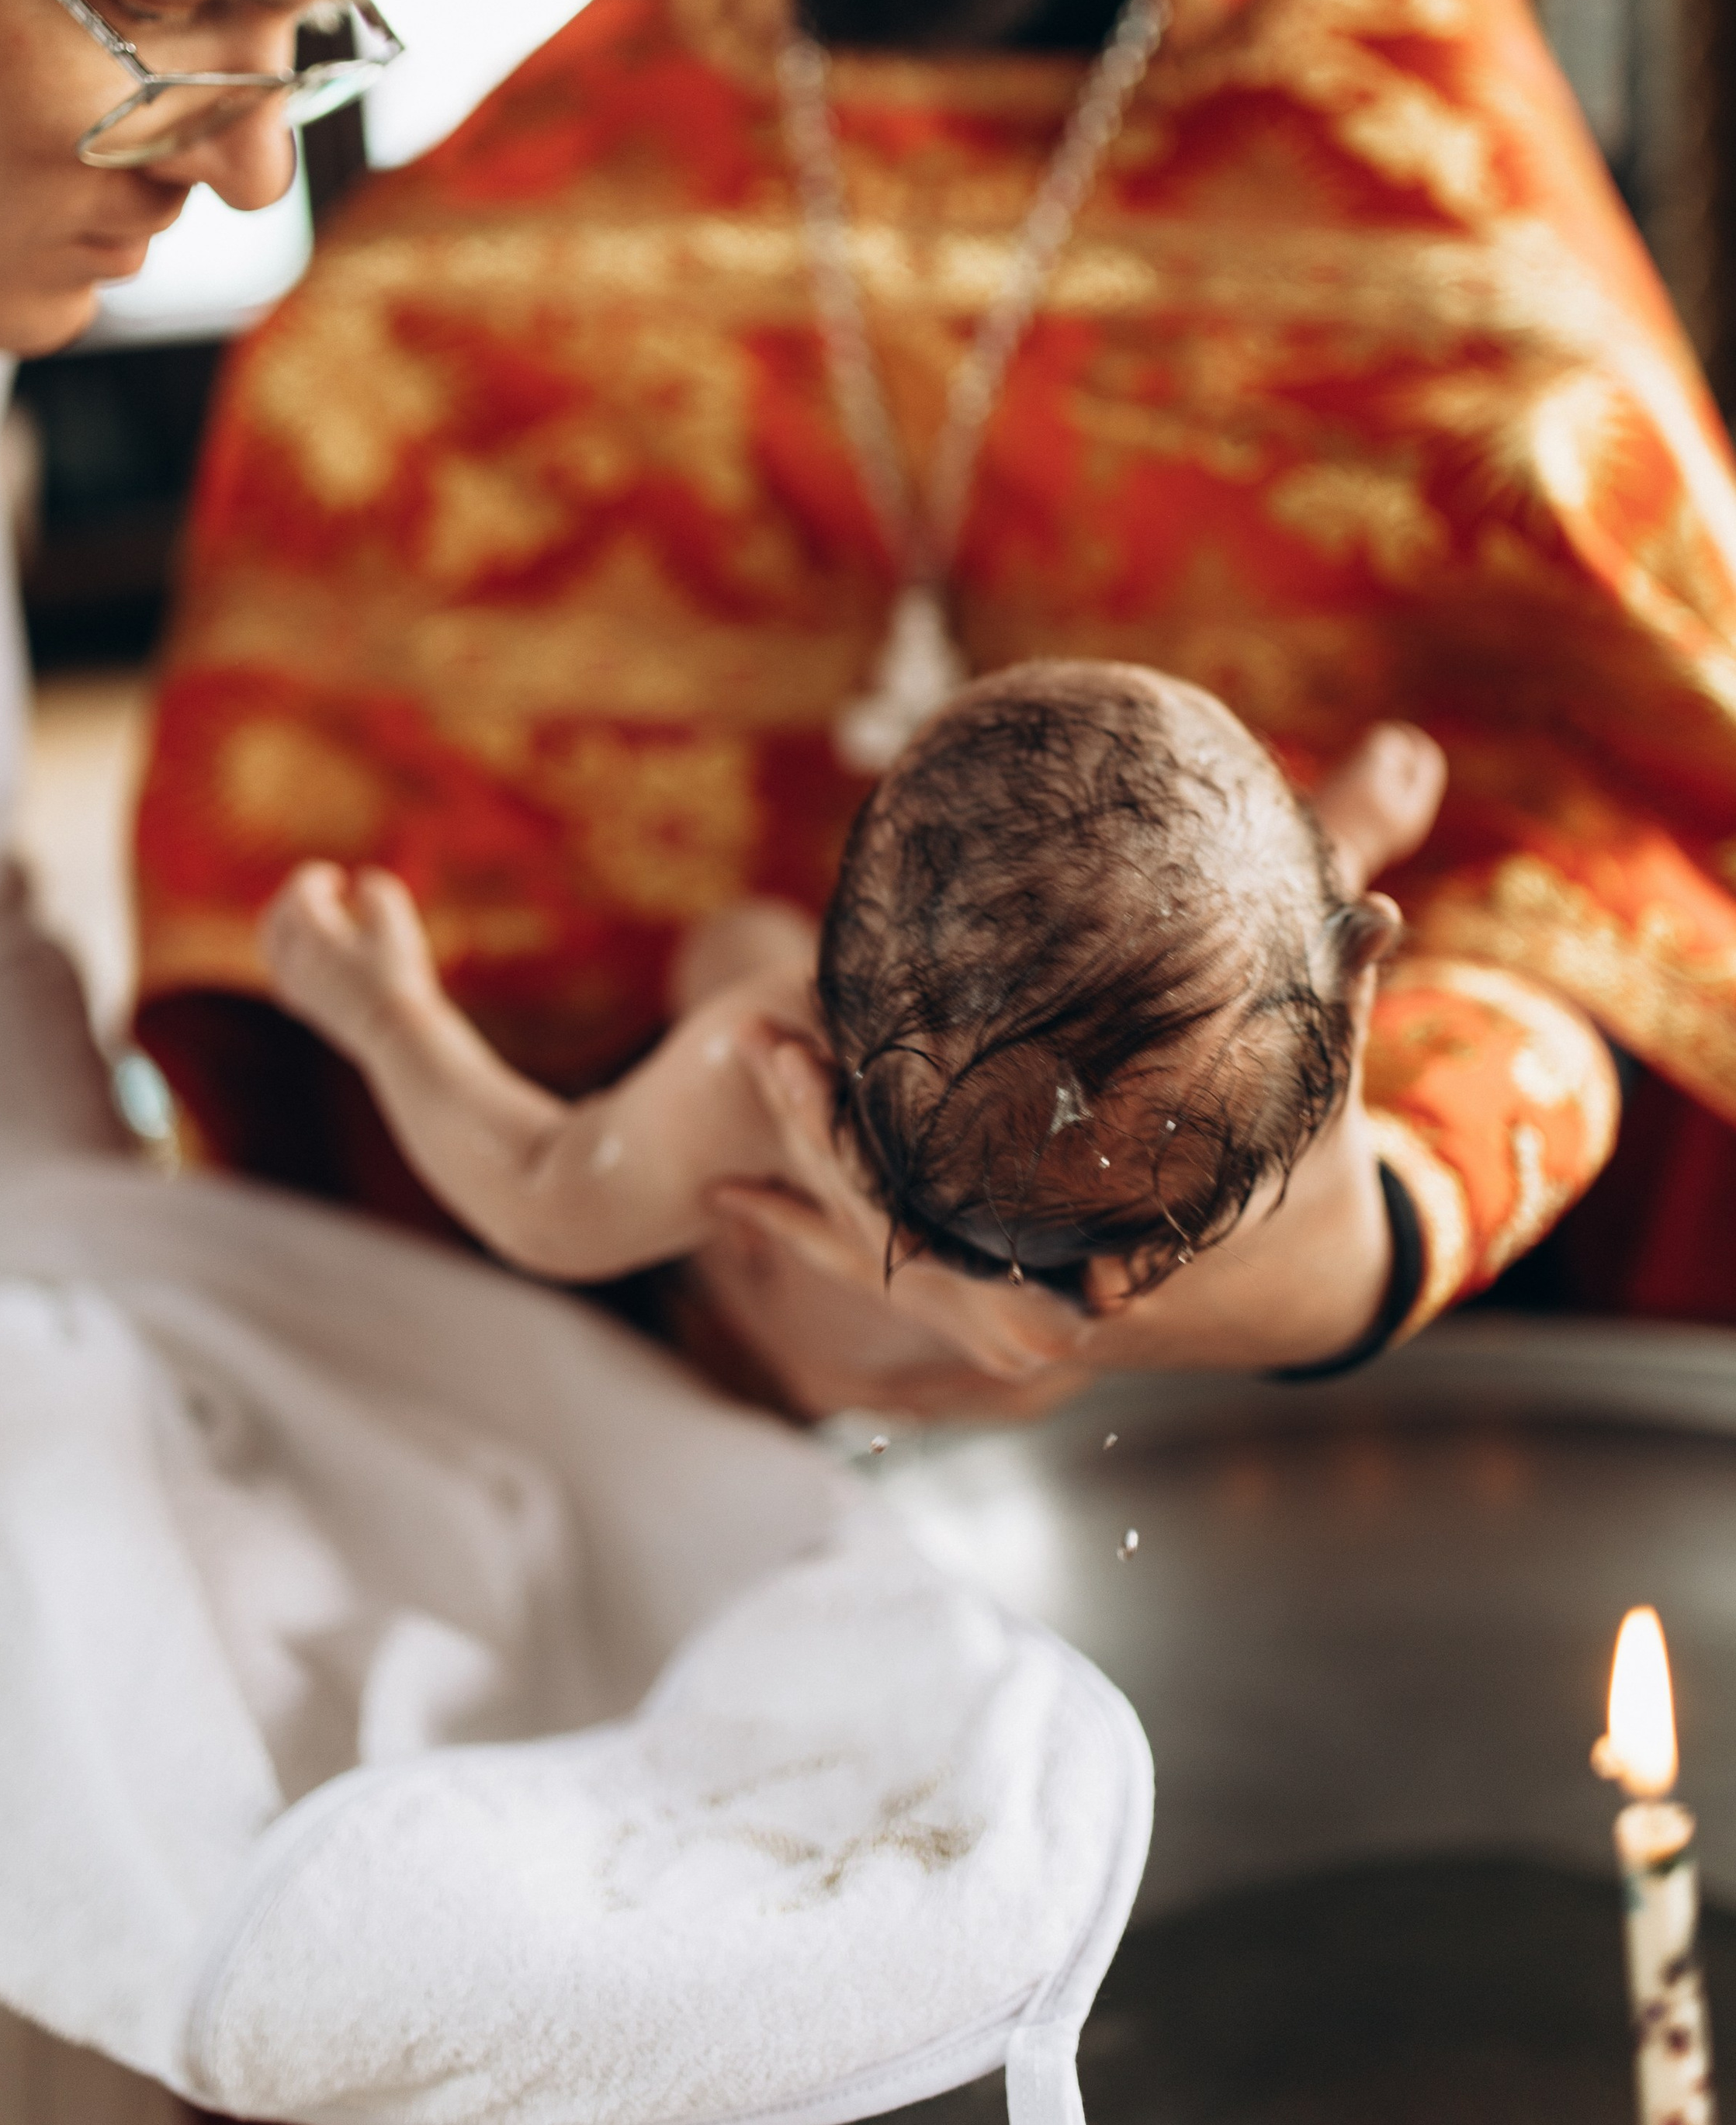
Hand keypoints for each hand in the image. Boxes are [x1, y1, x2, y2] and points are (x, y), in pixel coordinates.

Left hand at [258, 863, 439, 1072]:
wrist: (393, 1034)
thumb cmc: (398, 977)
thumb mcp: (397, 925)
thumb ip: (380, 891)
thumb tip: (362, 882)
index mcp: (313, 935)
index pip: (299, 893)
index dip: (317, 877)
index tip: (341, 878)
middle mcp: (295, 959)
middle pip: (276, 916)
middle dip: (295, 897)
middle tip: (321, 890)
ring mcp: (296, 984)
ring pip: (273, 944)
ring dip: (288, 922)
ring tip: (313, 916)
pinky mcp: (304, 1004)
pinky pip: (281, 968)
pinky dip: (290, 949)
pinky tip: (314, 951)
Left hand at [700, 1007, 1396, 1416]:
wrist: (1306, 1277)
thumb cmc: (1303, 1152)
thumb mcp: (1325, 1055)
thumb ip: (1345, 953)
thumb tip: (1398, 820)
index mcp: (1124, 1243)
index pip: (998, 1216)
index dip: (910, 1163)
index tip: (843, 1077)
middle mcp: (1054, 1293)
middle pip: (910, 1234)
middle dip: (829, 1141)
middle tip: (771, 1038)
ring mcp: (1012, 1304)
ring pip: (881, 1251)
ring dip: (801, 1171)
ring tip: (743, 1061)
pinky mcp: (986, 1290)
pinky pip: (878, 1267)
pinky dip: (802, 1234)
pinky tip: (725, 1194)